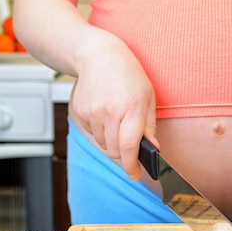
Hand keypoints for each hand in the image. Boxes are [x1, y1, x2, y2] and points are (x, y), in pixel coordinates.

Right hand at [71, 33, 156, 179]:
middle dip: (123, 152)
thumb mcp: (147, 97)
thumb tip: (152, 149)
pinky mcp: (79, 112)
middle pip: (114, 151)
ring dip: (110, 140)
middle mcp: (109, 112)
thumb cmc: (127, 75)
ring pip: (102, 144)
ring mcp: (92, 112)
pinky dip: (99, 131)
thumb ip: (149, 126)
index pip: (128, 147)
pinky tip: (103, 113)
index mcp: (131, 108)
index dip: (132, 166)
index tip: (135, 175)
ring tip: (115, 119)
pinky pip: (91, 134)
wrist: (98, 56)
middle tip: (128, 140)